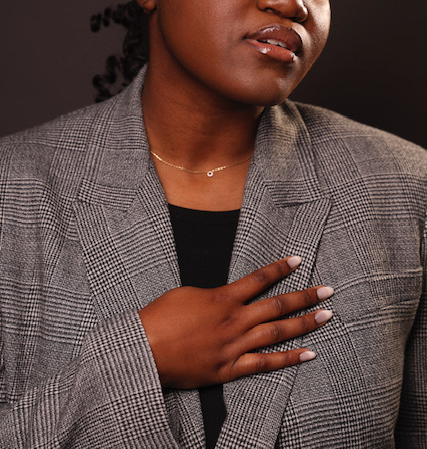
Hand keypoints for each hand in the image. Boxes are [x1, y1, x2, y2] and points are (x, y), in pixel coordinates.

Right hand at [138, 256, 332, 388]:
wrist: (145, 349)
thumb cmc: (161, 318)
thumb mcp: (187, 294)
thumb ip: (213, 295)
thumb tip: (228, 297)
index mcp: (223, 298)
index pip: (259, 279)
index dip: (280, 268)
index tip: (298, 260)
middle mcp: (235, 320)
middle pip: (277, 305)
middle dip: (305, 296)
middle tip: (328, 290)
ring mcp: (235, 346)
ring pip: (277, 332)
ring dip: (304, 324)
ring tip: (326, 316)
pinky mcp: (230, 369)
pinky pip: (265, 364)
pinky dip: (288, 359)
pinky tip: (308, 353)